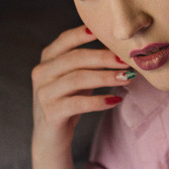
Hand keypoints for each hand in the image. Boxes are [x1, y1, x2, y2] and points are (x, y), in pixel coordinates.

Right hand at [31, 24, 132, 151]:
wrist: (51, 138)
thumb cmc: (69, 102)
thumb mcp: (77, 78)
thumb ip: (90, 61)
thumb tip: (118, 46)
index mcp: (47, 60)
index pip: (65, 40)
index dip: (83, 33)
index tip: (105, 30)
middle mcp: (41, 73)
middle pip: (74, 58)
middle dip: (103, 57)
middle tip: (126, 60)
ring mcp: (44, 93)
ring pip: (77, 79)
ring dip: (105, 77)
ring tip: (127, 78)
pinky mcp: (51, 113)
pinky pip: (78, 103)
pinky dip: (99, 101)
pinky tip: (115, 100)